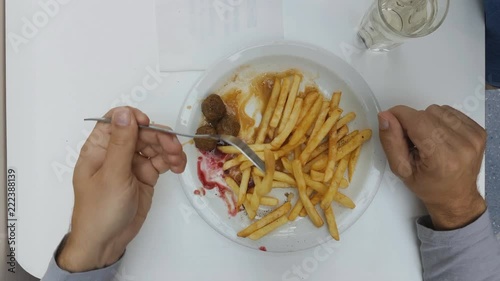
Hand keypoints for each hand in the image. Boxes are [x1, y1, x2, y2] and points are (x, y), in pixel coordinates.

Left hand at [57, 107, 186, 271]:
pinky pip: (161, 161)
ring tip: (178, 161)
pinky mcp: (145, 176)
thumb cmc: (99, 211)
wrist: (106, 243)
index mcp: (99, 148)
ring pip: (154, 146)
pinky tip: (178, 167)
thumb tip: (124, 112)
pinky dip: (171, 161)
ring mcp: (131, 164)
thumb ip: (122, 143)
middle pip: (141, 132)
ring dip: (169, 149)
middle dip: (158, 137)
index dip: (133, 118)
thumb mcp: (112, 175)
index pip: (116, 120)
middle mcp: (115, 153)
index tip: (148, 124)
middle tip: (174, 148)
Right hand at [378, 105, 485, 229]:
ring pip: (439, 110)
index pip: (417, 121)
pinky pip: (452, 112)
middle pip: (426, 113)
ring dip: (428, 121)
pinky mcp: (479, 132)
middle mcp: (462, 145)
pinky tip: (440, 136)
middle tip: (413, 141)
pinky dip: (441, 120)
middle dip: (413, 122)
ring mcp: (474, 137)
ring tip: (428, 139)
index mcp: (442, 158)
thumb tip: (385, 116)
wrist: (456, 197)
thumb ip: (391, 142)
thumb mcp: (401, 170)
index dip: (399, 115)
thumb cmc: (428, 186)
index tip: (391, 121)